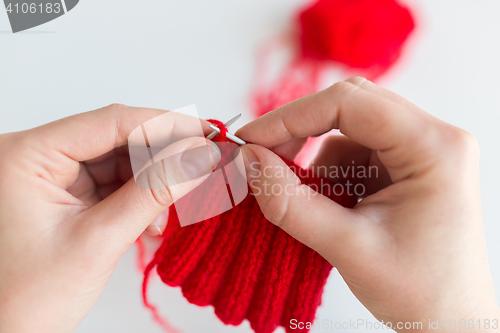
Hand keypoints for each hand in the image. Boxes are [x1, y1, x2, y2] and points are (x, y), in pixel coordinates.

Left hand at [0, 104, 219, 332]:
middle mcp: (35, 157)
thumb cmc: (27, 300)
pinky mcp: (63, 195)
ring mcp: (49, 176)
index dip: (167, 125)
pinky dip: (139, 196)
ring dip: (153, 180)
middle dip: (163, 155)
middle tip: (204, 163)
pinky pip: (111, 182)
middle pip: (116, 138)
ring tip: (176, 203)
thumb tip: (200, 155)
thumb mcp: (100, 240)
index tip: (207, 133)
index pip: (111, 122)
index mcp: (26, 156)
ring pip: (118, 160)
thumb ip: (155, 191)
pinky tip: (153, 218)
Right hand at [236, 77, 499, 331]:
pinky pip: (353, 155)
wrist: (450, 323)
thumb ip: (290, 203)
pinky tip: (332, 210)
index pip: (350, 103)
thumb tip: (249, 161)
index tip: (250, 141)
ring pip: (346, 133)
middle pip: (349, 109)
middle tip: (262, 160)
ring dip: (315, 164)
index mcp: (433, 148)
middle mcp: (431, 139)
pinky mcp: (403, 168)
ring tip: (311, 206)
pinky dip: (328, 178)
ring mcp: (418, 152)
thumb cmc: (421, 292)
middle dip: (299, 134)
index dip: (291, 117)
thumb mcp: (349, 248)